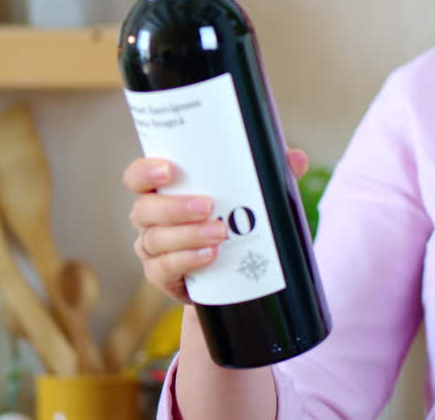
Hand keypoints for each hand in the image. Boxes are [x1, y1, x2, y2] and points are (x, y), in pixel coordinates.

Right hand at [124, 148, 309, 303]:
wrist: (230, 272)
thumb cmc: (232, 219)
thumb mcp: (250, 194)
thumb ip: (270, 172)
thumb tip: (296, 158)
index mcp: (162, 190)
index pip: (138, 176)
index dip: (145, 171)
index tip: (169, 170)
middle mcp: (150, 218)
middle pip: (145, 209)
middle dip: (174, 207)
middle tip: (209, 206)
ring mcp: (152, 248)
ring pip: (155, 240)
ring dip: (187, 236)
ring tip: (219, 235)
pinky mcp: (162, 276)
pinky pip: (164, 269)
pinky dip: (186, 261)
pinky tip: (208, 257)